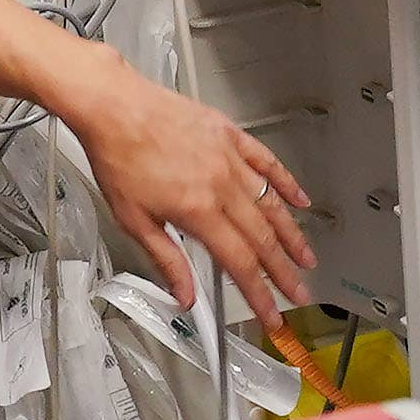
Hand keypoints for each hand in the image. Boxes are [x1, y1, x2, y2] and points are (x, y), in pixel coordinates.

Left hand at [62, 54, 315, 311]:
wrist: (113, 106)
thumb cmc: (117, 157)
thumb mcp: (133, 219)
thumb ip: (167, 259)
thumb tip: (186, 295)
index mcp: (197, 211)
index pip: (239, 263)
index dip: (259, 293)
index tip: (271, 313)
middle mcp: (221, 186)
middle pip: (262, 239)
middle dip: (284, 272)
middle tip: (299, 294)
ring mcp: (230, 159)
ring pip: (272, 204)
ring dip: (292, 236)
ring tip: (306, 258)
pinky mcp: (231, 136)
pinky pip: (268, 162)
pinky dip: (287, 183)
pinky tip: (300, 201)